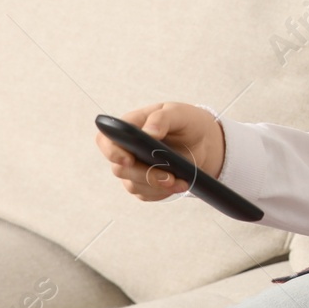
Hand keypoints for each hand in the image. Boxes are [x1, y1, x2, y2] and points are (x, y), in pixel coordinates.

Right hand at [95, 102, 225, 200]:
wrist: (203, 141)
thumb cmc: (186, 122)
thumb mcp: (178, 113)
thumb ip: (162, 118)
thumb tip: (148, 132)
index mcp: (129, 127)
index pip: (105, 140)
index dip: (112, 152)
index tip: (129, 160)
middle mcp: (126, 149)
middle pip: (120, 168)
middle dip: (146, 175)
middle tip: (170, 177)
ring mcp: (133, 168)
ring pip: (134, 185)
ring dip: (158, 186)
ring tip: (182, 181)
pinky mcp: (143, 183)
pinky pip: (146, 194)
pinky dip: (163, 192)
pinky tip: (180, 184)